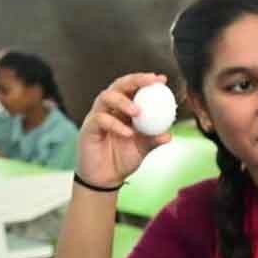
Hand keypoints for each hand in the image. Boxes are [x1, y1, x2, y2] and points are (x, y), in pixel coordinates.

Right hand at [76, 73, 171, 187]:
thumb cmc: (123, 159)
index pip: (133, 89)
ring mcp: (97, 116)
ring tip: (138, 112)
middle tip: (151, 82)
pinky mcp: (88, 128)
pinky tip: (128, 133)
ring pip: (106, 97)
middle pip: (118, 85)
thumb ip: (154, 140)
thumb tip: (168, 134)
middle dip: (135, 80)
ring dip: (123, 101)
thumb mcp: (143, 148)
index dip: (145, 81)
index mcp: (124, 110)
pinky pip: (100, 120)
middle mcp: (109, 109)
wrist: (106, 178)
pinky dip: (116, 125)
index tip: (162, 79)